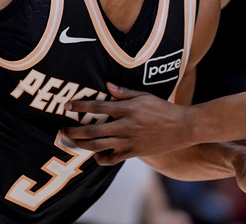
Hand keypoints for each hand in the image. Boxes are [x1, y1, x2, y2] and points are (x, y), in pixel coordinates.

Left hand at [62, 83, 191, 164]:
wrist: (182, 127)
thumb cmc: (163, 108)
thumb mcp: (144, 96)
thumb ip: (124, 92)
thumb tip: (106, 85)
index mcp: (127, 109)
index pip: (98, 106)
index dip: (81, 105)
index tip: (67, 105)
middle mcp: (125, 126)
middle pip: (93, 130)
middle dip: (75, 130)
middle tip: (62, 129)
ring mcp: (128, 141)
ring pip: (98, 146)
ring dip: (82, 144)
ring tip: (72, 141)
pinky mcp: (133, 153)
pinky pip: (111, 159)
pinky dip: (100, 158)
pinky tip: (94, 155)